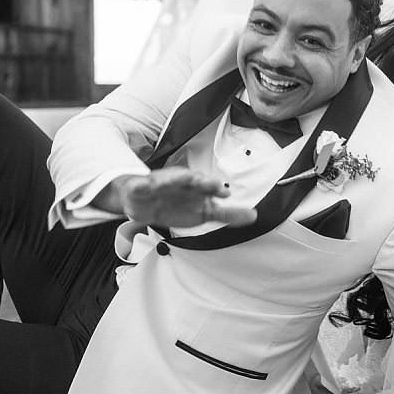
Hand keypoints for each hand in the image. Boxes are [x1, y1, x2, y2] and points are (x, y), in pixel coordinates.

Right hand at [117, 168, 256, 229]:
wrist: (145, 202)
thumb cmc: (176, 204)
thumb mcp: (204, 211)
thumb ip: (228, 214)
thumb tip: (253, 216)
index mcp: (195, 188)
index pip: (207, 187)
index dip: (215, 188)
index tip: (224, 192)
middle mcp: (179, 183)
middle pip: (190, 179)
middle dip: (198, 180)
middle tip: (207, 183)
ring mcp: (160, 184)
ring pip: (167, 179)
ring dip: (174, 178)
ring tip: (182, 178)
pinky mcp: (141, 189)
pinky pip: (139, 186)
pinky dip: (139, 185)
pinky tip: (141, 185)